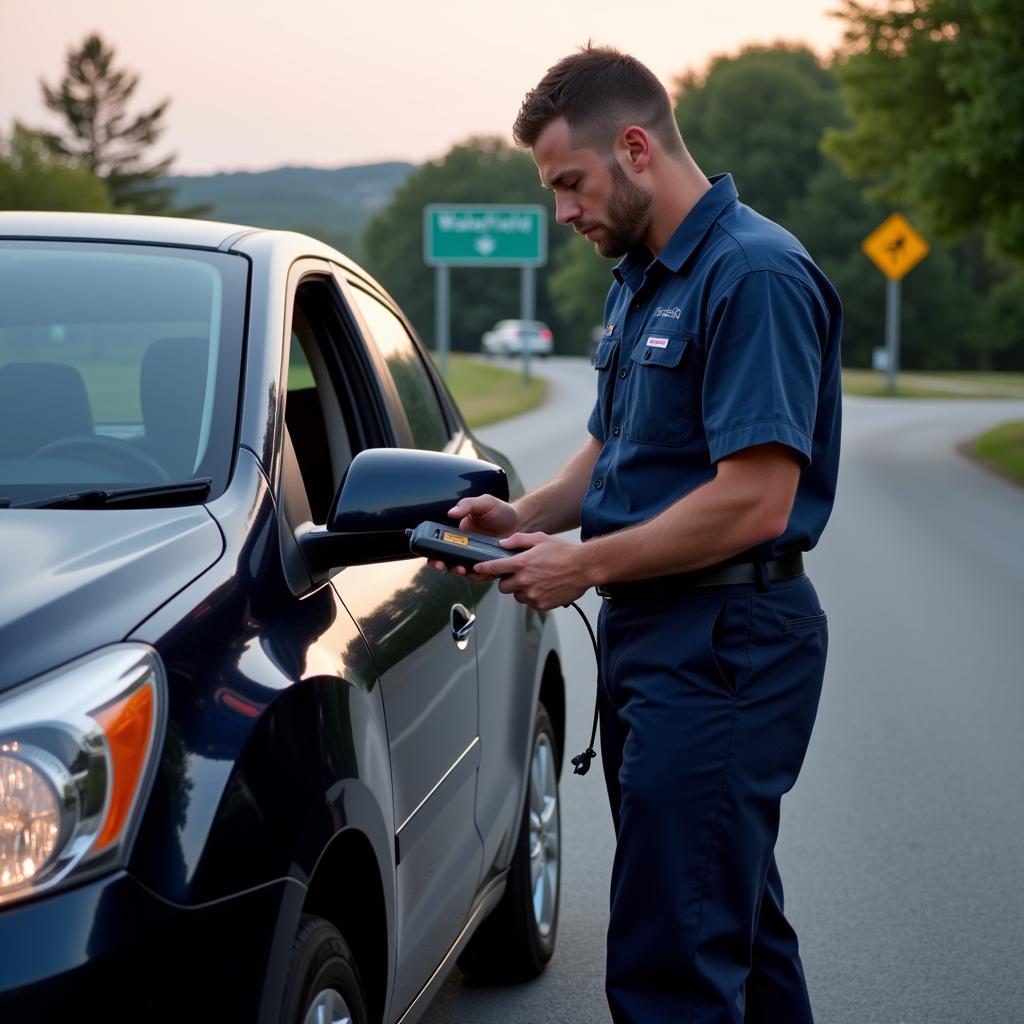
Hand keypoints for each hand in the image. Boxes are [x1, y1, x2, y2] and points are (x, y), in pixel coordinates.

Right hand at [426, 494, 518, 579]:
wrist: (520, 522)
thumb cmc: (500, 511)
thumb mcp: (484, 503)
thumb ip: (468, 505)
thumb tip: (451, 512)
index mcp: (458, 533)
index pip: (439, 545)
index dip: (433, 553)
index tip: (434, 557)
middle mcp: (464, 547)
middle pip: (446, 561)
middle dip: (442, 566)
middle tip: (443, 566)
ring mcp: (475, 557)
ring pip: (462, 570)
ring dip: (459, 572)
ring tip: (462, 569)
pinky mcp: (488, 564)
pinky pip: (480, 574)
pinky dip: (478, 576)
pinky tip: (481, 572)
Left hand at [472, 532, 589, 611]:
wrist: (584, 567)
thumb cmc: (564, 552)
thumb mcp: (540, 539)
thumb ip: (518, 540)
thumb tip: (502, 544)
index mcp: (521, 563)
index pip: (494, 567)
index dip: (483, 568)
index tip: (477, 569)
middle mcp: (524, 580)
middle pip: (503, 587)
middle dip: (508, 581)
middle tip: (520, 574)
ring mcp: (533, 595)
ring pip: (517, 596)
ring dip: (522, 590)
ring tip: (537, 580)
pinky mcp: (541, 604)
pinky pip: (530, 603)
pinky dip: (534, 597)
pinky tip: (545, 587)